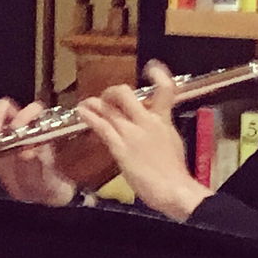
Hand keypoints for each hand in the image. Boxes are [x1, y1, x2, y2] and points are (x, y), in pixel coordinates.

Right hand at [0, 98, 77, 206]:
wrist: (35, 193)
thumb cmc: (45, 181)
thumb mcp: (43, 174)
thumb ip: (36, 163)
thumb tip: (28, 152)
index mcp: (36, 128)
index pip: (31, 110)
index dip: (23, 115)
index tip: (15, 130)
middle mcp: (17, 127)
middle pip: (3, 110)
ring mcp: (0, 135)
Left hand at [74, 61, 211, 219]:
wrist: (173, 189)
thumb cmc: (175, 173)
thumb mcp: (172, 143)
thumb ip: (161, 130)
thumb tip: (154, 125)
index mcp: (163, 120)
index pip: (165, 89)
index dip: (158, 74)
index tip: (151, 68)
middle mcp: (147, 121)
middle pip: (125, 94)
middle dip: (113, 92)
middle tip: (107, 98)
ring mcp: (132, 133)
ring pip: (109, 108)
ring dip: (95, 103)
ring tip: (86, 103)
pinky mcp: (120, 147)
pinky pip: (101, 126)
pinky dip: (89, 116)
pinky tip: (82, 113)